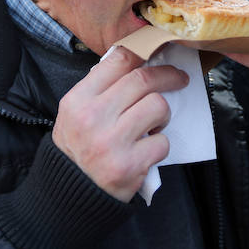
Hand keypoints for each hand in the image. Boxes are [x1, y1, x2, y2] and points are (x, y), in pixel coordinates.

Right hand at [52, 46, 187, 201]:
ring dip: (164, 114)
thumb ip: (100, 89)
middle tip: (179, 78)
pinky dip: (159, 145)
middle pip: (143, 80)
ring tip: (154, 124)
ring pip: (158, 107)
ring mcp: (112, 142)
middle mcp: (94, 117)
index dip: (145, 52)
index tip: (159, 53)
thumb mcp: (75, 113)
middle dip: (168, 76)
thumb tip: (138, 62)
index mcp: (78, 100)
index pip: (118, 61)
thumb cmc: (77, 149)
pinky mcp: (130, 165)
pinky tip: (146, 150)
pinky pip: (162, 142)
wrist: (68, 196)